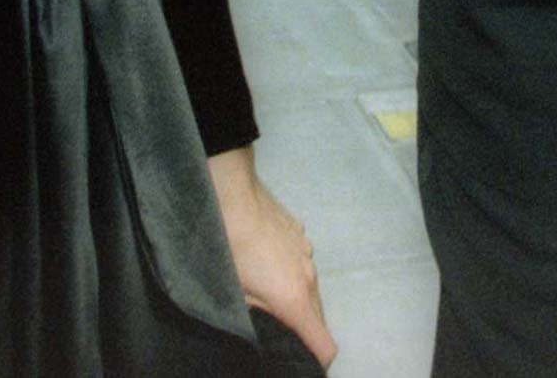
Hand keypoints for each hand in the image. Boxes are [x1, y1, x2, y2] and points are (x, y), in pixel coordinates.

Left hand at [208, 146, 336, 367]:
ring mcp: (307, 251)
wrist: (233, 196)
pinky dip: (290, 269)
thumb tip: (268, 334)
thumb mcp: (238, 297)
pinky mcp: (299, 232)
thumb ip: (259, 321)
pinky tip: (266, 259)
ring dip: (296, 296)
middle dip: (304, 330)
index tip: (302, 364)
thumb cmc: (230, 252)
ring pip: (310, 286)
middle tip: (277, 330)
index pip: (325, 345)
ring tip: (267, 291)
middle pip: (319, 317)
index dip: (317, 361)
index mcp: (296, 301)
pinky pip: (300, 260)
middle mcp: (310, 278)